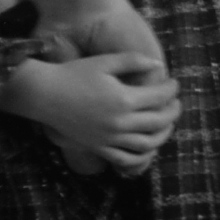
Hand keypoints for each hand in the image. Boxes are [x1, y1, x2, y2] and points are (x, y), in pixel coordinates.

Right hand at [0, 52, 180, 170]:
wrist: (44, 95)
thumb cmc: (74, 73)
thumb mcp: (104, 62)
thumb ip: (133, 60)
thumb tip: (158, 65)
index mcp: (123, 99)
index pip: (160, 96)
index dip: (171, 89)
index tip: (174, 83)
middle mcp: (120, 122)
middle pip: (159, 121)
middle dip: (173, 112)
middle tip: (175, 103)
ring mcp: (110, 138)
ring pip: (148, 144)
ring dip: (164, 134)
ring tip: (167, 124)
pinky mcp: (100, 147)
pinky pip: (127, 159)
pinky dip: (142, 157)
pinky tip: (148, 146)